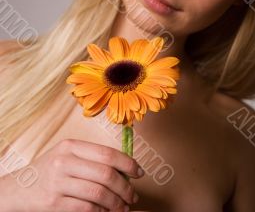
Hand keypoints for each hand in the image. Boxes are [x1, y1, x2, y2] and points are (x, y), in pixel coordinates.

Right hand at [3, 139, 143, 211]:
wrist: (19, 189)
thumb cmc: (50, 170)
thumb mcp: (67, 155)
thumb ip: (91, 158)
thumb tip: (125, 169)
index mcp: (71, 145)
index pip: (107, 153)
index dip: (128, 164)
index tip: (139, 173)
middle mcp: (64, 161)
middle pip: (106, 174)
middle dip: (125, 187)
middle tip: (133, 196)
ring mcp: (58, 182)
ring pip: (99, 193)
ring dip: (116, 203)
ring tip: (123, 207)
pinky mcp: (54, 203)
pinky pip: (87, 209)